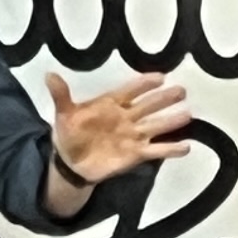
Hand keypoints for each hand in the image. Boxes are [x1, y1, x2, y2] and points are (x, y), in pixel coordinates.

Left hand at [44, 70, 193, 183]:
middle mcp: (126, 117)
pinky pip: (156, 150)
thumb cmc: (70, 133)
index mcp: (111, 103)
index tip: (160, 77)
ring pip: (156, 126)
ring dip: (171, 121)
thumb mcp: (64, 114)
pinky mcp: (136, 154)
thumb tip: (49, 74)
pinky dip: (170, 149)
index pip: (130, 91)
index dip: (144, 84)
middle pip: (148, 106)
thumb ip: (61, 95)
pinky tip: (187, 146)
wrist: (71, 162)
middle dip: (164, 99)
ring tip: (188, 114)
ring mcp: (133, 135)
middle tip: (181, 90)